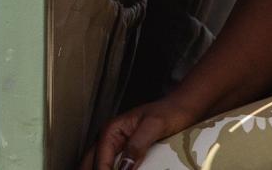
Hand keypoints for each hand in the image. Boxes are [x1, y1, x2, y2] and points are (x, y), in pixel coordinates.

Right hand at [80, 98, 199, 169]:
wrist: (181, 108)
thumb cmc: (169, 112)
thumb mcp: (154, 126)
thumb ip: (137, 145)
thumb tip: (123, 169)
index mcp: (111, 130)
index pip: (100, 161)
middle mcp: (108, 139)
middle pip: (90, 164)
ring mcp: (115, 147)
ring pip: (98, 165)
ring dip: (102, 169)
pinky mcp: (124, 153)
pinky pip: (112, 166)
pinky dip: (111, 169)